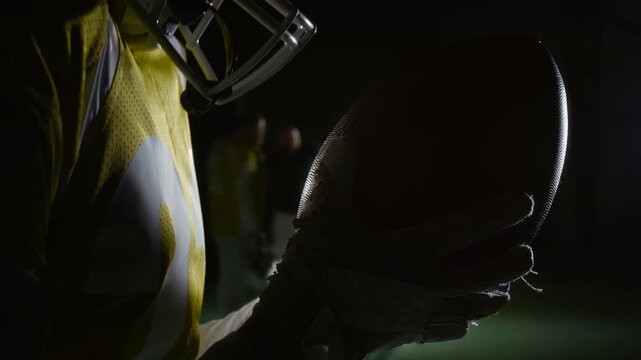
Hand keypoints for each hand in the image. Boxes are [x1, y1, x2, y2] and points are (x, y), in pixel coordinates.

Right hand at [261, 135, 534, 358]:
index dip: (499, 214)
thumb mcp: (323, 215)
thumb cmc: (315, 266)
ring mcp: (419, 315)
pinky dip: (461, 324)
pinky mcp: (408, 334)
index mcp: (410, 251)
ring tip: (505, 291)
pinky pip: (446, 331)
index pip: (466, 229)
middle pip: (483, 277)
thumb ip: (339, 174)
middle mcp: (424, 285)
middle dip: (512, 266)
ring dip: (492, 298)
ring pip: (471, 310)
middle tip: (529, 255)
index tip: (526, 202)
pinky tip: (465, 322)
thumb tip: (346, 137)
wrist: (304, 326)